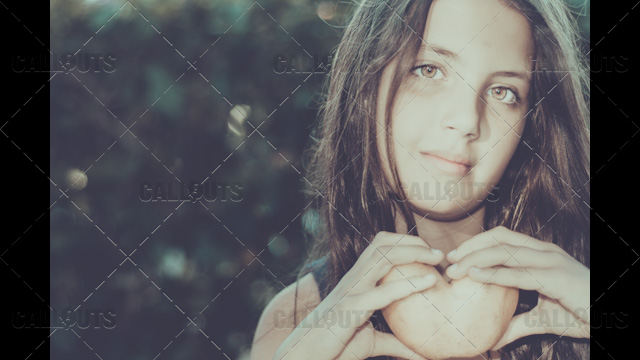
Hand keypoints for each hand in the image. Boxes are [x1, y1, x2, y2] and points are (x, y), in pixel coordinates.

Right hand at [274, 231, 444, 359]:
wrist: (305, 354)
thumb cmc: (335, 346)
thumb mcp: (370, 340)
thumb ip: (395, 343)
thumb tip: (423, 354)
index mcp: (356, 281)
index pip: (379, 246)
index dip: (405, 242)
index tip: (429, 253)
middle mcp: (353, 279)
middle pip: (382, 244)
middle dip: (412, 241)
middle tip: (439, 253)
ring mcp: (351, 292)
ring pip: (383, 257)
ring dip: (414, 253)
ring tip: (437, 259)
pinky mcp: (351, 310)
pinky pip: (383, 292)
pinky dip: (410, 284)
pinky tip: (429, 281)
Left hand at [444, 226, 589, 349]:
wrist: (612, 316)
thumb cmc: (583, 313)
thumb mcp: (544, 318)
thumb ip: (518, 324)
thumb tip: (495, 337)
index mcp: (540, 253)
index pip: (502, 237)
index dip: (476, 243)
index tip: (454, 256)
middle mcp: (544, 251)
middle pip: (499, 238)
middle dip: (470, 247)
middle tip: (448, 261)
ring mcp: (551, 261)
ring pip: (505, 251)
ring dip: (475, 259)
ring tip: (455, 270)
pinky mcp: (556, 277)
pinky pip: (519, 273)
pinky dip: (494, 273)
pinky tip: (474, 277)